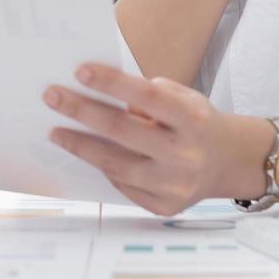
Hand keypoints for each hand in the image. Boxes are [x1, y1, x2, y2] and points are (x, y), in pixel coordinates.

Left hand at [43, 63, 246, 216]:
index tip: (79, 71)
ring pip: (116, 165)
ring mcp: (175, 185)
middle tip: (52, 97)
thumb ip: (147, 94)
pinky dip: (102, 168)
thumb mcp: (183, 97)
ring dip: (80, 146)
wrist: (227, 162)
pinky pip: (123, 186)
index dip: (111, 83)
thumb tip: (96, 92)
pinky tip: (85, 153)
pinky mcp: (164, 206)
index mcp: (192, 119)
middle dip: (81, 111)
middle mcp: (186, 154)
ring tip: (56, 132)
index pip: (146, 96)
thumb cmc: (195, 121)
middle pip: (122, 131)